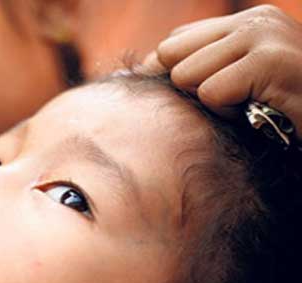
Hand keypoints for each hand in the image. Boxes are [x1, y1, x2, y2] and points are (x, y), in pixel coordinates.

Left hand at [150, 5, 301, 138]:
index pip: (175, 42)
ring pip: (186, 74)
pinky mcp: (271, 60)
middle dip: (193, 87)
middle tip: (236, 102)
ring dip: (213, 103)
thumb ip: (202, 68)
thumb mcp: (242, 84)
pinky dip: (229, 114)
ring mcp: (265, 35)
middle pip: (170, 54)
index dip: (180, 76)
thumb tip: (143, 66)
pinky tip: (262, 113)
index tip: (219, 96)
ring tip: (252, 106)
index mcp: (248, 21)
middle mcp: (256, 20)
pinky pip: (211, 93)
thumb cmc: (285, 114)